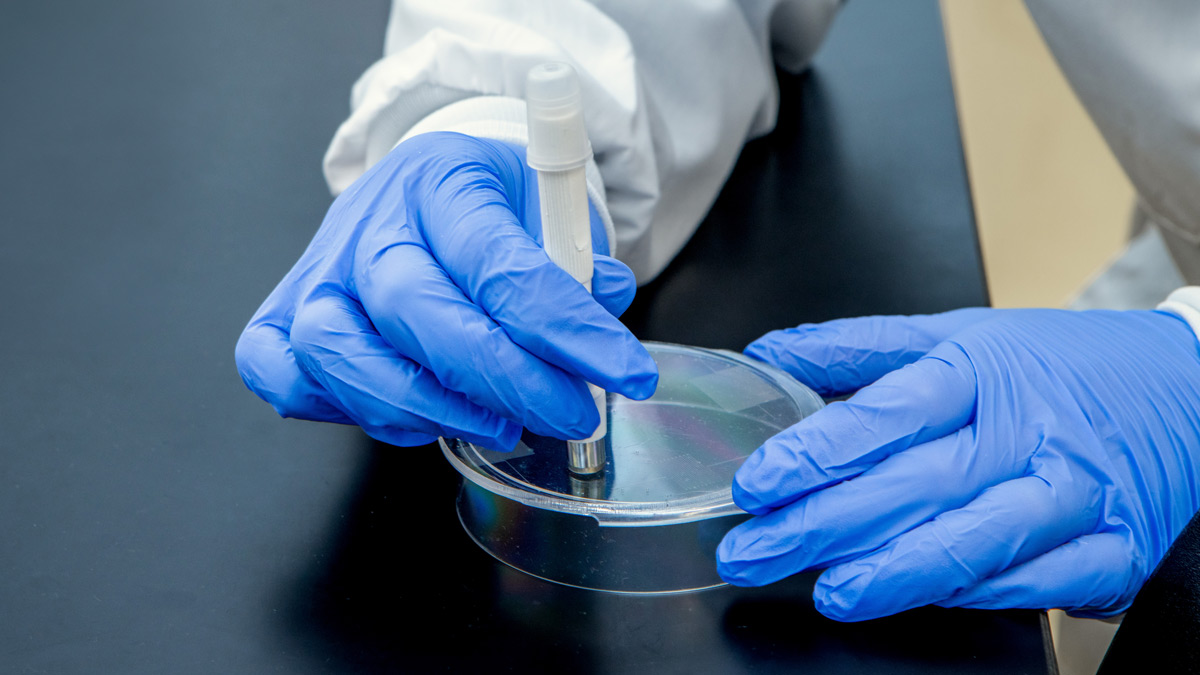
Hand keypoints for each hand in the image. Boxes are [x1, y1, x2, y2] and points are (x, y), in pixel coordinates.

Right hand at [235, 132, 656, 449]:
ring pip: (338, 349)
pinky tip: (414, 416)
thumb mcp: (546, 210)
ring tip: (500, 426)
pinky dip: (342, 408)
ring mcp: (315, 272)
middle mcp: (366, 223)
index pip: (497, 261)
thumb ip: (577, 261)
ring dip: (426, 407)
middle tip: (569, 413)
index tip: (625, 372)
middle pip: (414, 308)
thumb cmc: (486, 208)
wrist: (420, 192)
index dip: (564, 328)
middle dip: (503, 379)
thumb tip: (606, 306)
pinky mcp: (281, 316)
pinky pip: (283, 374)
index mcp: (438, 180)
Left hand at [717, 308, 1199, 620]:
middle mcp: (1028, 432)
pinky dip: (973, 596)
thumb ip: (859, 349)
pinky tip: (918, 600)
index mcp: (982, 369)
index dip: (816, 452)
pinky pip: (1035, 584)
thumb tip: (770, 355)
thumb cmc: (1060, 364)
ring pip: (975, 540)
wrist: (1190, 389)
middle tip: (753, 551)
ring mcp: (1074, 495)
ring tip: (830, 591)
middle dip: (824, 525)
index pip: (887, 413)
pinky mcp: (1112, 551)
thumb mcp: (962, 334)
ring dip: (894, 572)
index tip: (757, 482)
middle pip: (916, 483)